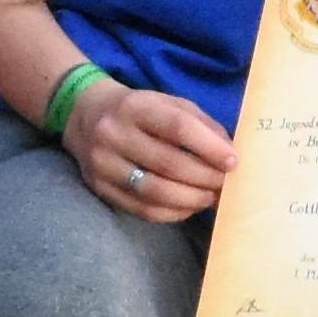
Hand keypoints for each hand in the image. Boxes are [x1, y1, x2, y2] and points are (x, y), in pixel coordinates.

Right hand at [64, 81, 231, 221]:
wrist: (84, 116)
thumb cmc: (139, 110)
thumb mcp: (169, 104)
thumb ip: (202, 126)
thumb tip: (230, 157)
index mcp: (135, 107)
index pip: (178, 128)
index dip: (210, 147)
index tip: (233, 162)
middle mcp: (114, 134)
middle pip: (169, 164)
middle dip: (206, 178)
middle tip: (225, 184)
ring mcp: (103, 164)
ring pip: (155, 192)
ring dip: (192, 199)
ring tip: (210, 197)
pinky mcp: (99, 188)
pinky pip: (143, 209)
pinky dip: (173, 212)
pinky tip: (188, 205)